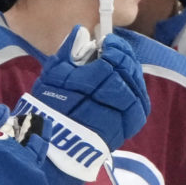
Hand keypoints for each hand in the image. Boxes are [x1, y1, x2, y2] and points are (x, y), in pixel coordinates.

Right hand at [11, 26, 147, 184]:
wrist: (49, 151)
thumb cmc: (47, 111)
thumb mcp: (51, 78)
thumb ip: (67, 53)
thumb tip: (81, 33)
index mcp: (89, 86)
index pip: (113, 60)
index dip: (114, 48)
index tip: (108, 42)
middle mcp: (107, 103)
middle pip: (127, 75)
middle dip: (124, 60)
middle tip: (118, 53)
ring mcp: (117, 120)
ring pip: (137, 93)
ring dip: (133, 78)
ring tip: (125, 71)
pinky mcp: (122, 134)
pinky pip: (138, 113)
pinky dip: (138, 98)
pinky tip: (131, 90)